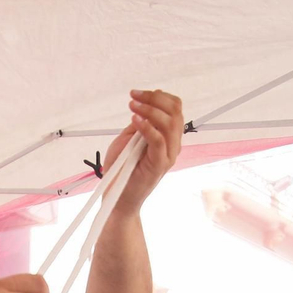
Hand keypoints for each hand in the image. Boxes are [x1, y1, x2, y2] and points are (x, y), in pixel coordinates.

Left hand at [103, 90, 184, 214]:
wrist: (117, 198)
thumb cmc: (121, 170)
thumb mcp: (128, 139)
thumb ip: (140, 124)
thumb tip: (146, 105)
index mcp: (168, 137)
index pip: (175, 109)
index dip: (159, 97)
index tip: (137, 94)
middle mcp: (173, 145)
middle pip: (175, 112)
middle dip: (154, 99)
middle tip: (133, 97)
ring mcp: (168, 155)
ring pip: (169, 124)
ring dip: (149, 110)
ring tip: (132, 108)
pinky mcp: (160, 164)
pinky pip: (159, 140)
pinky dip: (147, 127)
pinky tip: (135, 121)